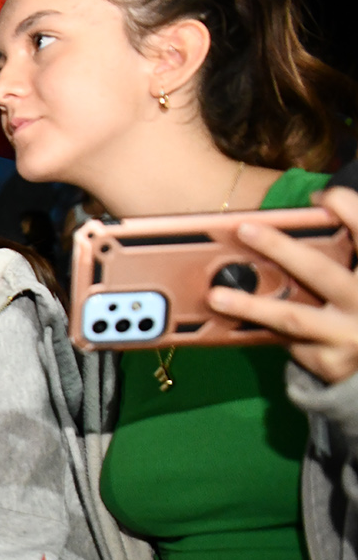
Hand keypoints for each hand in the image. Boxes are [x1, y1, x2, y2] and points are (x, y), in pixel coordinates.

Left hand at [206, 186, 357, 383]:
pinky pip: (289, 341)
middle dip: (279, 248)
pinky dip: (267, 329)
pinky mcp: (333, 362)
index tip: (320, 197)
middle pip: (318, 271)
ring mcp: (351, 335)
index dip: (345, 208)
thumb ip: (343, 256)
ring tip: (216, 296)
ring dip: (250, 305)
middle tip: (245, 230)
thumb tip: (304, 218)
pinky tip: (244, 323)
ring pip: (292, 317)